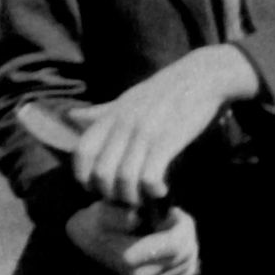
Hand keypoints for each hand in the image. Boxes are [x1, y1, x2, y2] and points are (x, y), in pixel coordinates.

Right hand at [65, 200, 199, 274]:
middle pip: (185, 252)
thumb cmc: (95, 223)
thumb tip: (137, 219)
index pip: (176, 244)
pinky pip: (186, 270)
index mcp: (131, 259)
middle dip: (186, 229)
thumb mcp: (100, 212)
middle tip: (174, 214)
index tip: (170, 210)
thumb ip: (118, 216)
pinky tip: (175, 240)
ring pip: (189, 260)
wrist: (86, 241)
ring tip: (173, 225)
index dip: (180, 223)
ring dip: (188, 238)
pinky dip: (187, 253)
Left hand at [68, 46, 258, 208]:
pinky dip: (152, 191)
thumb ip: (101, 112)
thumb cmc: (166, 89)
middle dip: (111, 194)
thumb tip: (71, 115)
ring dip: (132, 197)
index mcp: (112, 116)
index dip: (84, 177)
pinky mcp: (168, 139)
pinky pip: (149, 176)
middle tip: (126, 198)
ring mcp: (145, 132)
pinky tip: (161, 190)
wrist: (204, 75)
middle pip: (101, 173)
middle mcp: (124, 124)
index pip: (81, 153)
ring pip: (124, 179)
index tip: (99, 187)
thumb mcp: (129, 97)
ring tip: (144, 199)